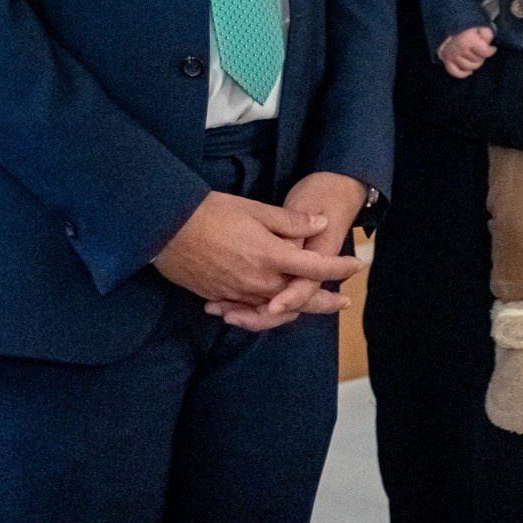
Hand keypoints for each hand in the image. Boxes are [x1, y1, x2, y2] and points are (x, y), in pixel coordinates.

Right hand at [204, 170, 366, 331]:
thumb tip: (319, 222)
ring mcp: (238, 293)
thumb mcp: (255, 209)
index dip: (340, 267)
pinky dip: (261, 313)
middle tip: (342, 302)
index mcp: (271, 256)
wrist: (165, 229)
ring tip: (308, 307)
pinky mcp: (219, 297)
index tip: (357, 265)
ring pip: (274, 311)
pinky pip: (247, 312)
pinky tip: (267, 308)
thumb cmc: (211, 212)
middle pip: (300, 299)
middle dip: (324, 302)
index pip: (316, 267)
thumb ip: (290, 221)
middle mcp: (259, 281)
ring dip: (295, 310)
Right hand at [438, 26, 497, 78]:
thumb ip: (487, 34)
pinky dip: (463, 73)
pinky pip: (456, 73)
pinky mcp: (447, 61)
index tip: (492, 48)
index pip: (485, 52)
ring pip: (469, 68)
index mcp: (467, 40)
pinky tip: (468, 70)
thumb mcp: (480, 27)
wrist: (449, 26)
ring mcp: (452, 56)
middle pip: (477, 61)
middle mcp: (459, 49)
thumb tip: (490, 47)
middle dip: (481, 57)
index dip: (491, 50)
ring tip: (475, 57)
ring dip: (474, 64)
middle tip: (480, 50)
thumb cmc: (468, 29)